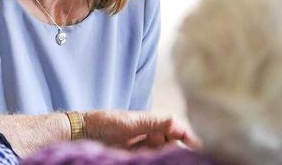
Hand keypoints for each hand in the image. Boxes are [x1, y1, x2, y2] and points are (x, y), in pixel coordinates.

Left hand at [81, 110, 201, 149]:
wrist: (80, 133)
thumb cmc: (103, 124)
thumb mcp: (129, 122)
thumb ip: (153, 122)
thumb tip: (175, 120)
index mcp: (151, 121)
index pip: (177, 128)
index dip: (190, 138)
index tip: (201, 149)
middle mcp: (150, 134)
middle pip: (173, 144)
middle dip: (181, 152)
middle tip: (189, 159)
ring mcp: (142, 147)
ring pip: (163, 153)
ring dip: (168, 157)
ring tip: (175, 160)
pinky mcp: (134, 156)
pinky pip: (151, 159)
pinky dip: (157, 159)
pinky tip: (159, 161)